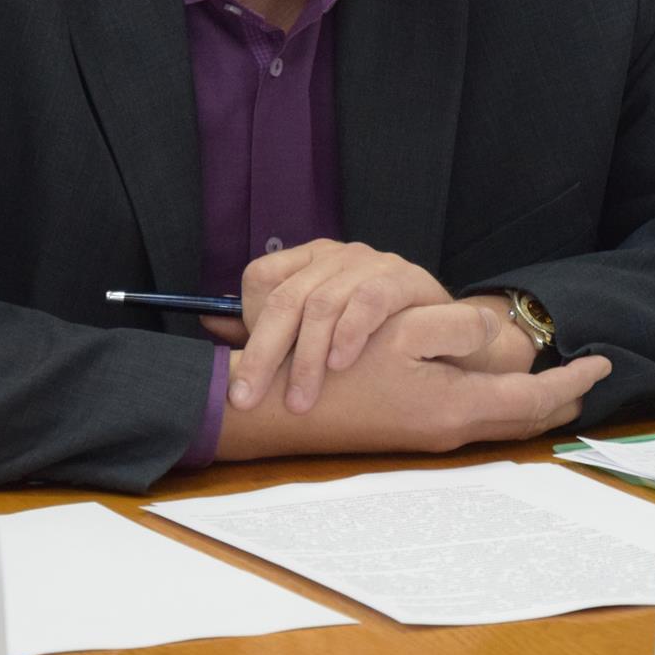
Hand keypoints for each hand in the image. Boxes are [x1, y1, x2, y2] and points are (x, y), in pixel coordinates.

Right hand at [216, 303, 611, 458]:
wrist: (282, 412)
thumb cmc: (336, 371)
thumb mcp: (402, 333)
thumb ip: (456, 330)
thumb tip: (493, 331)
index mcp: (457, 406)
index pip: (534, 400)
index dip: (571, 381)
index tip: (600, 364)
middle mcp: (451, 425)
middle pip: (522, 418)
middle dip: (559, 398)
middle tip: (586, 379)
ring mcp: (432, 431)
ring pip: (500, 419)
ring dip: (530, 404)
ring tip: (555, 386)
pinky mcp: (414, 428)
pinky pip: (477, 418)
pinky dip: (501, 406)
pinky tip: (498, 390)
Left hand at [228, 239, 451, 413]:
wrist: (448, 339)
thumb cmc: (374, 338)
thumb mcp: (316, 335)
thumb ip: (264, 329)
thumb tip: (207, 323)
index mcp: (308, 260)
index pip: (261, 277)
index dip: (249, 323)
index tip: (243, 375)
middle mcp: (335, 254)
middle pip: (286, 297)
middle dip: (264, 353)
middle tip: (247, 400)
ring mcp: (371, 262)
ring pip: (323, 303)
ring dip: (307, 357)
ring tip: (299, 399)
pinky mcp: (406, 277)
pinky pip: (370, 300)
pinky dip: (351, 333)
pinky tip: (341, 364)